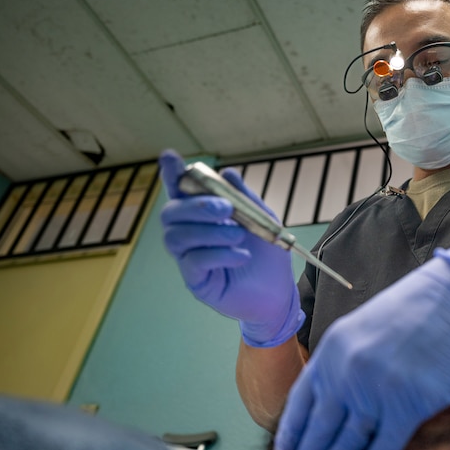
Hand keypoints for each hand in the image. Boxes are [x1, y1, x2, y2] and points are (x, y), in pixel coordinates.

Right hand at [159, 150, 303, 346]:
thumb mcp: (262, 220)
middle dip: (196, 206)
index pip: (181, 192)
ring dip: (210, 231)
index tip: (170, 157)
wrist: (279, 292)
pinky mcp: (197, 282)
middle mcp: (191, 235)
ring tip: (239, 235)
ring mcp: (190, 259)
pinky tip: (241, 256)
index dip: (171, 174)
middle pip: (170, 213)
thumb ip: (244, 197)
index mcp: (204, 216)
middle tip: (225, 208)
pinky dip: (219, 254)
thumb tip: (228, 173)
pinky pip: (194, 262)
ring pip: (178, 237)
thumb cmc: (268, 256)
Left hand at [273, 244, 449, 449]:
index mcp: (331, 351)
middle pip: (319, 432)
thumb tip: (329, 406)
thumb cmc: (412, 312)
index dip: (292, 437)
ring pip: (345, 446)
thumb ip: (341, 364)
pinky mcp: (409, 405)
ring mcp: (376, 390)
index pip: (300, 404)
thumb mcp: (361, 329)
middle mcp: (347, 372)